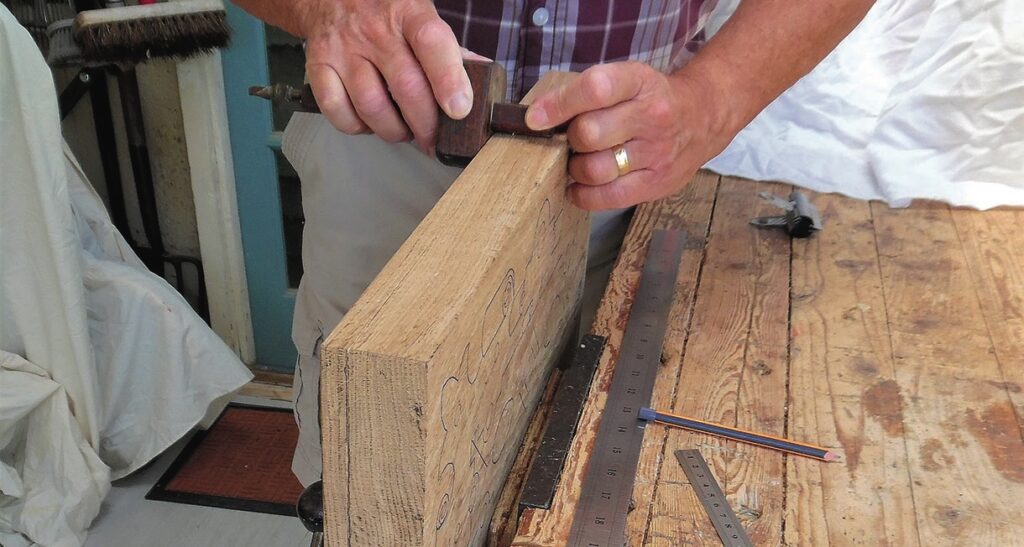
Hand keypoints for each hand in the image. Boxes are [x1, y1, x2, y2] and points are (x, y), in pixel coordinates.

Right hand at [297, 0, 477, 152]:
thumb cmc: (386, 15)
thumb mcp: (420, 18)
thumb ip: (449, 51)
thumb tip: (484, 75)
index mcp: (409, 13)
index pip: (432, 43)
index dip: (448, 80)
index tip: (459, 109)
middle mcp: (374, 29)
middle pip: (406, 87)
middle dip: (426, 124)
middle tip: (433, 139)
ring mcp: (343, 48)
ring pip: (372, 106)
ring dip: (394, 131)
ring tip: (403, 131)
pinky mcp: (319, 66)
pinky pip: (338, 112)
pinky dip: (358, 128)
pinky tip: (370, 122)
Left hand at [524, 62, 727, 210]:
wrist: (702, 118)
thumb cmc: (650, 99)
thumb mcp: (627, 79)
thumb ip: (587, 94)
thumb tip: (537, 119)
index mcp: (639, 82)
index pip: (595, 89)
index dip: (558, 104)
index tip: (535, 118)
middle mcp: (651, 116)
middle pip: (589, 133)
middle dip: (568, 139)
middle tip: (570, 140)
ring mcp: (656, 152)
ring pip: (595, 169)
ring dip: (574, 169)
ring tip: (578, 162)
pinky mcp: (657, 183)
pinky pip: (608, 197)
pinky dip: (583, 195)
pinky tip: (578, 187)